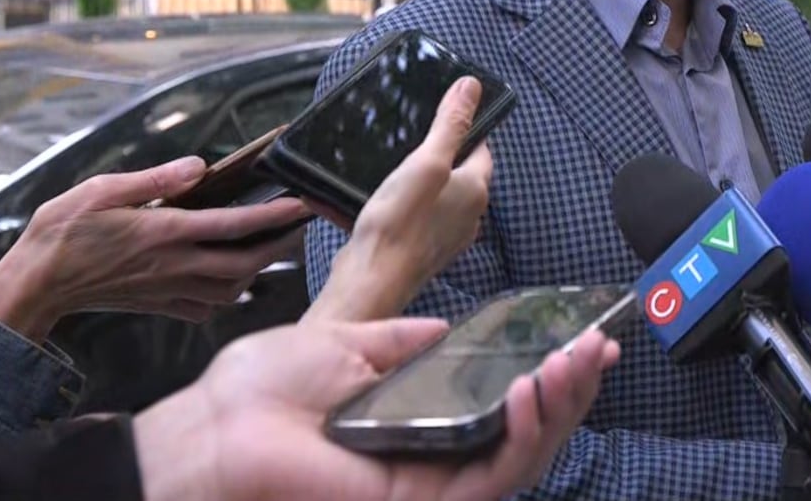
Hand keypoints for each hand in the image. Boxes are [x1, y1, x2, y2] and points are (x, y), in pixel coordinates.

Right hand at [0, 157, 309, 340]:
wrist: (34, 284)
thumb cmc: (62, 232)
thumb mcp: (102, 190)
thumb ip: (156, 178)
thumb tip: (199, 166)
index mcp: (163, 232)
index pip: (233, 225)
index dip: (273, 216)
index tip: (302, 205)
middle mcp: (173, 265)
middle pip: (245, 263)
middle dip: (280, 245)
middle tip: (302, 225)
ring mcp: (167, 289)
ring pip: (232, 289)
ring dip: (259, 271)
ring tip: (273, 246)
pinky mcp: (158, 305)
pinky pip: (206, 307)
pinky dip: (229, 295)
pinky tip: (233, 280)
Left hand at [133, 319, 621, 500]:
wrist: (211, 427)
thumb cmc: (261, 391)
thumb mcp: (347, 343)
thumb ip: (403, 341)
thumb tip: (448, 327)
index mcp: (417, 420)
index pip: (502, 407)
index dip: (549, 377)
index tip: (584, 337)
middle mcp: (432, 456)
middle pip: (527, 434)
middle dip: (572, 389)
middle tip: (599, 345)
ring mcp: (430, 484)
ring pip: (523, 458)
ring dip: (560, 407)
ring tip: (576, 361)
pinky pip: (492, 476)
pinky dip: (524, 434)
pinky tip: (534, 389)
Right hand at [308, 76, 492, 322]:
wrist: (370, 281)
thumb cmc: (401, 222)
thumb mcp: (426, 162)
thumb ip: (450, 125)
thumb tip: (472, 87)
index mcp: (475, 191)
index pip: (482, 149)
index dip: (465, 128)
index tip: (442, 113)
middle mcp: (466, 216)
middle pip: (456, 173)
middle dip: (433, 154)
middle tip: (405, 137)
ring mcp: (441, 236)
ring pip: (428, 196)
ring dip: (407, 180)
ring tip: (380, 164)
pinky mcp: (414, 249)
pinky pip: (402, 218)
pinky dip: (383, 206)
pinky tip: (352, 198)